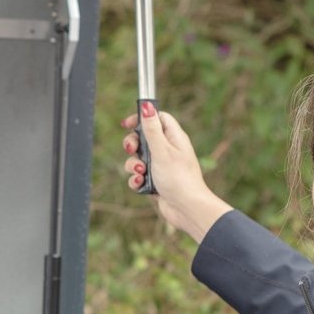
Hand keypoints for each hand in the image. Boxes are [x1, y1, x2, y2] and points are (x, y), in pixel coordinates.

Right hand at [121, 101, 232, 243]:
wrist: (186, 208)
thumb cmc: (178, 178)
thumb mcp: (162, 150)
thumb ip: (151, 129)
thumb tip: (147, 106)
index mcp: (174, 138)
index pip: (157, 118)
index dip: (142, 118)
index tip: (127, 124)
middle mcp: (168, 150)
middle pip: (143, 138)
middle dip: (133, 145)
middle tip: (131, 150)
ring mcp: (161, 166)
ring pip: (138, 159)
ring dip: (133, 165)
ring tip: (141, 172)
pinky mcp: (156, 181)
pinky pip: (139, 176)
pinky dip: (137, 180)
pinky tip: (142, 184)